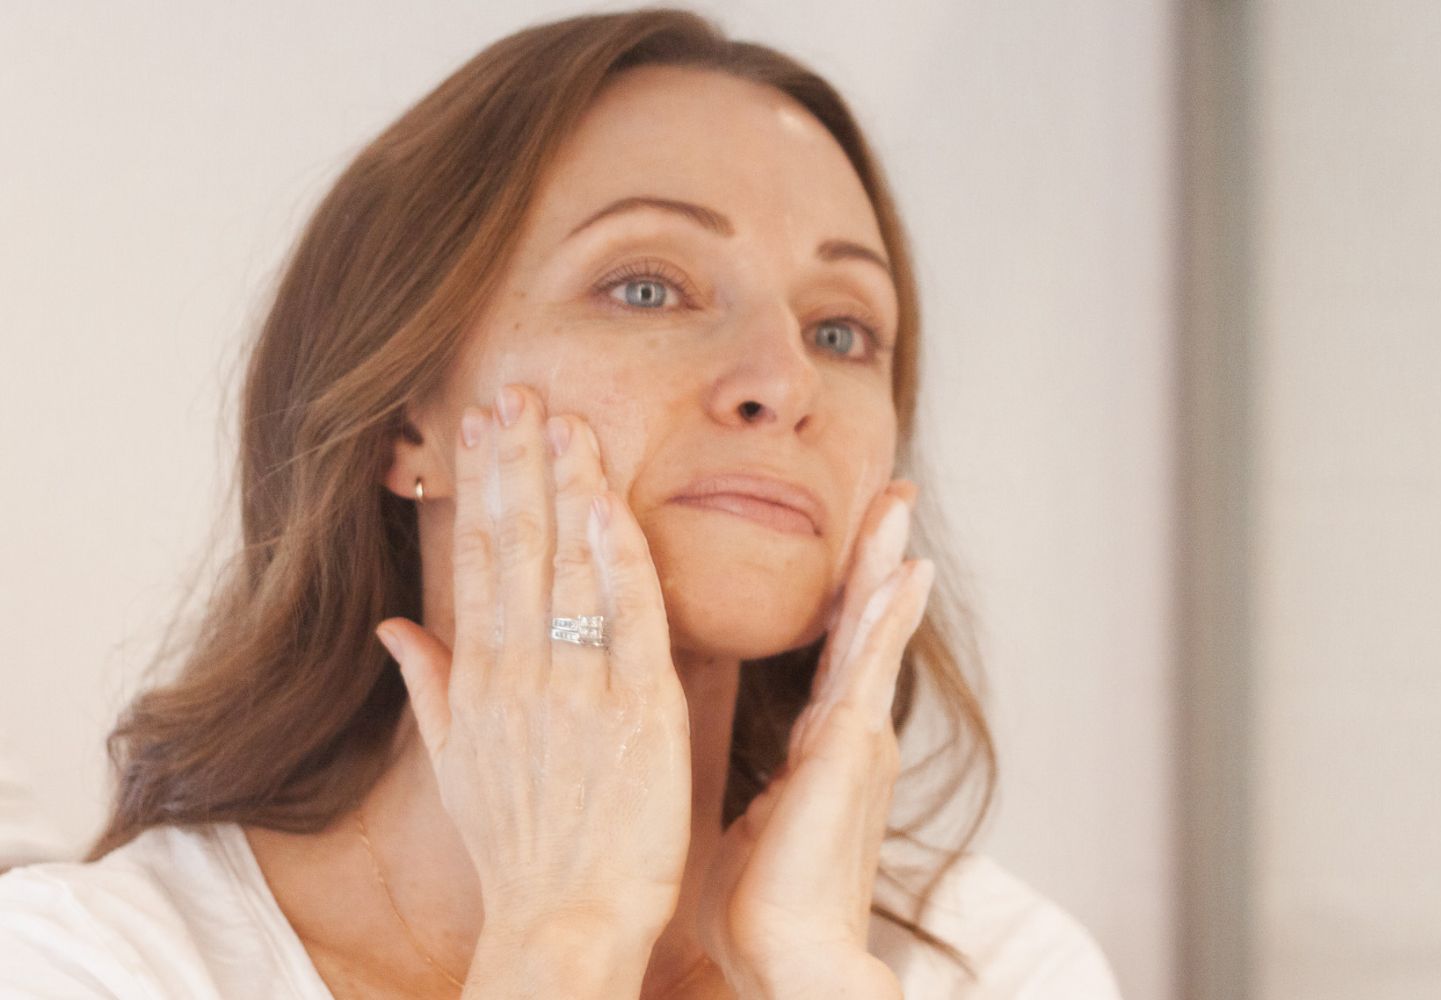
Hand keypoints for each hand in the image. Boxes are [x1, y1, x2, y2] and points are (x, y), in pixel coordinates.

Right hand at [375, 383, 692, 943]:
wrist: (565, 920)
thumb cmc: (521, 849)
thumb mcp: (456, 766)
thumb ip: (428, 686)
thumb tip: (393, 627)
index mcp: (480, 681)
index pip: (478, 560)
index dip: (483, 487)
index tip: (483, 426)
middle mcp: (519, 674)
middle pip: (516, 547)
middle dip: (516, 464)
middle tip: (519, 390)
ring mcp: (577, 690)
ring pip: (567, 567)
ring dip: (565, 486)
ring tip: (562, 417)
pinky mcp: (638, 711)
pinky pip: (629, 616)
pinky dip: (618, 556)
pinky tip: (609, 500)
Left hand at [694, 481, 930, 998]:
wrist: (790, 959)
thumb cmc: (762, 909)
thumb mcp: (752, 826)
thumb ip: (758, 792)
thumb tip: (749, 788)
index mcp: (822, 747)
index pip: (835, 651)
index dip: (849, 597)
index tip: (862, 550)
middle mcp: (847, 732)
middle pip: (862, 624)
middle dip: (876, 557)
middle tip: (892, 494)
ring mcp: (854, 736)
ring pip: (870, 630)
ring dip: (884, 564)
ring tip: (899, 505)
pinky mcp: (849, 748)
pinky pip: (869, 664)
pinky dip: (887, 615)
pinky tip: (905, 570)